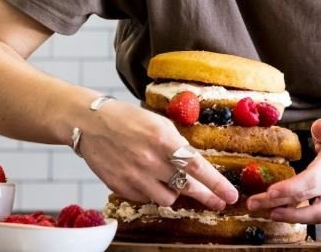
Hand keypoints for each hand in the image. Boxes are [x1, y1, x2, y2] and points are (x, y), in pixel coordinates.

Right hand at [77, 100, 238, 209]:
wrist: (90, 123)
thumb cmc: (127, 119)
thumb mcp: (159, 123)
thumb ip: (177, 144)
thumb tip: (194, 164)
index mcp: (163, 139)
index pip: (197, 166)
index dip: (216, 183)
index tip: (230, 194)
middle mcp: (150, 160)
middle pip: (187, 187)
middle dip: (208, 197)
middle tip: (221, 203)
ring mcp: (134, 176)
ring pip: (167, 198)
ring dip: (176, 193)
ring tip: (175, 184)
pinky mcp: (120, 187)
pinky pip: (146, 199)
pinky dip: (152, 192)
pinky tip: (150, 180)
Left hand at [246, 119, 320, 223]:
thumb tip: (319, 128)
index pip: (312, 179)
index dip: (290, 188)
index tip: (270, 191)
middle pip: (306, 198)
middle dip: (277, 203)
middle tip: (253, 204)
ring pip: (316, 214)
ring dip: (290, 217)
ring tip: (268, 213)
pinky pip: (320, 216)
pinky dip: (301, 218)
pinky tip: (283, 214)